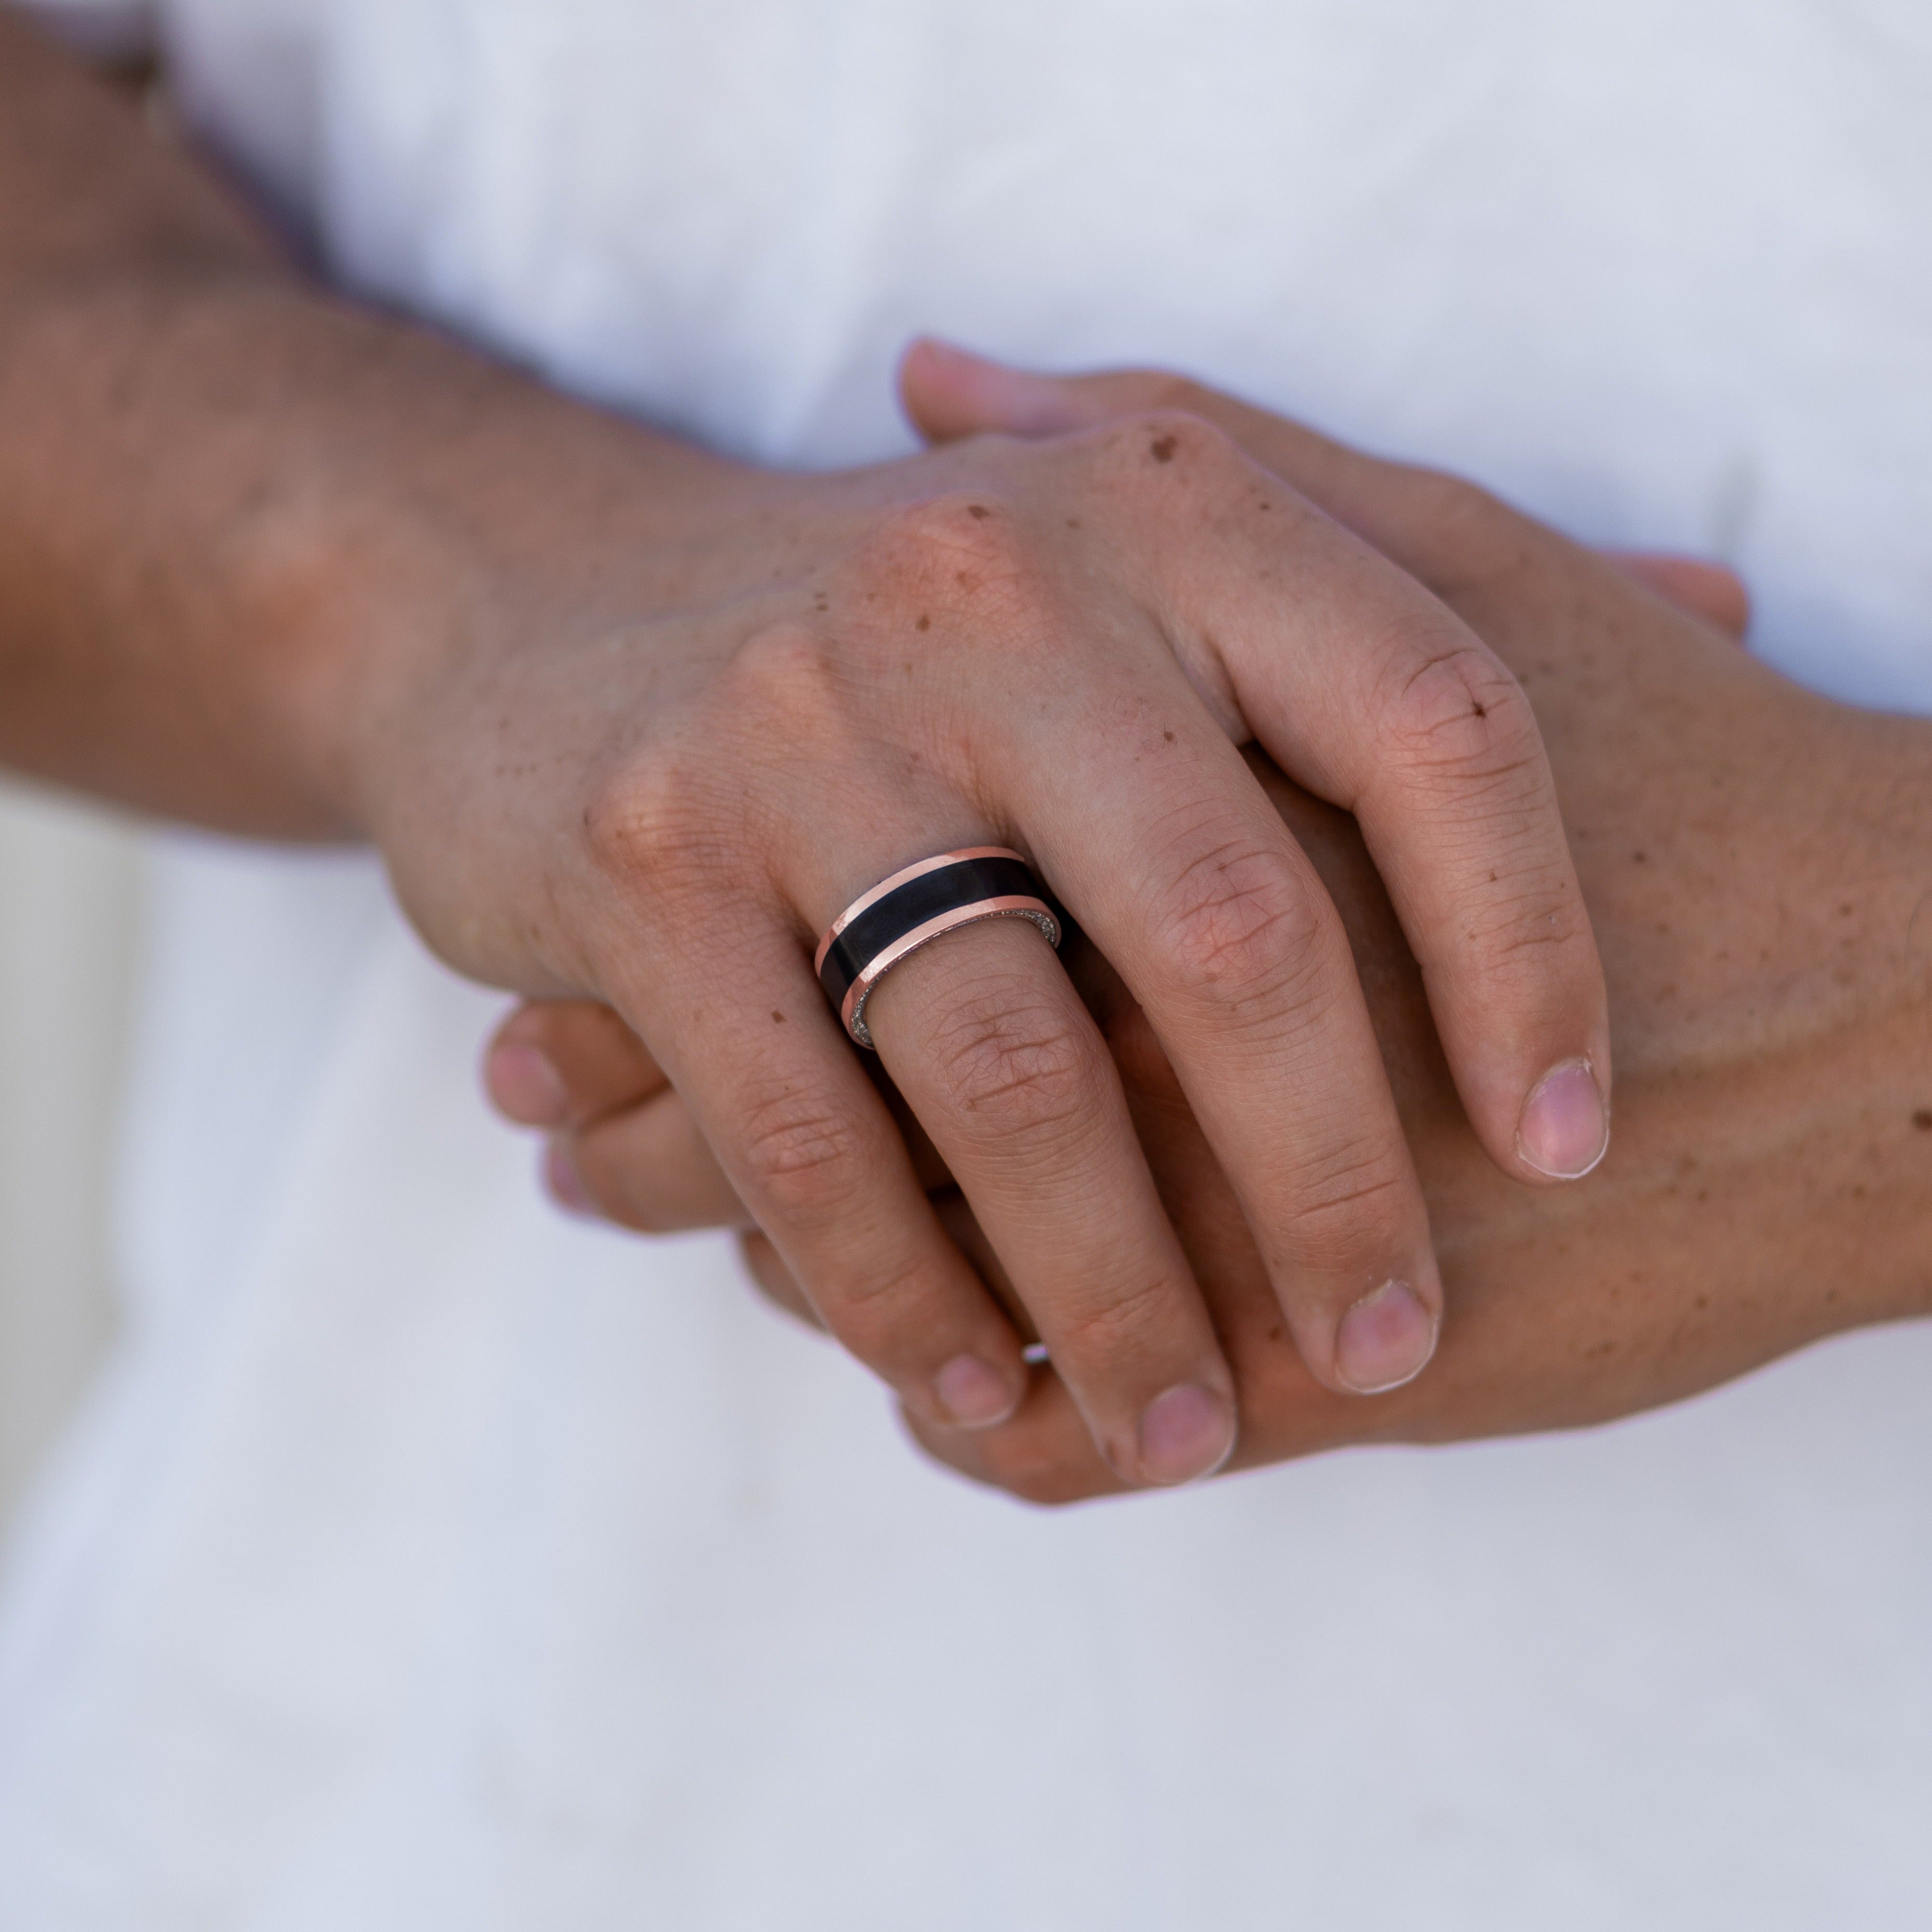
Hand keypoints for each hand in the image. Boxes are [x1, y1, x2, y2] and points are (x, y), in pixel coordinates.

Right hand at [488, 357, 1931, 1501]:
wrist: (537, 601)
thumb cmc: (913, 628)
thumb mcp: (1141, 548)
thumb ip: (1408, 582)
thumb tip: (1716, 611)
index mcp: (1161, 511)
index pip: (1428, 722)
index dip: (1530, 949)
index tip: (1566, 1144)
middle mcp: (985, 585)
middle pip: (1225, 928)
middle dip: (1323, 1183)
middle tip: (1386, 1339)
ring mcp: (792, 722)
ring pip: (1004, 1069)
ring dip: (1113, 1289)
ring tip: (1188, 1425)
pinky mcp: (638, 861)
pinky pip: (808, 1138)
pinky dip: (905, 1292)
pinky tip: (979, 1387)